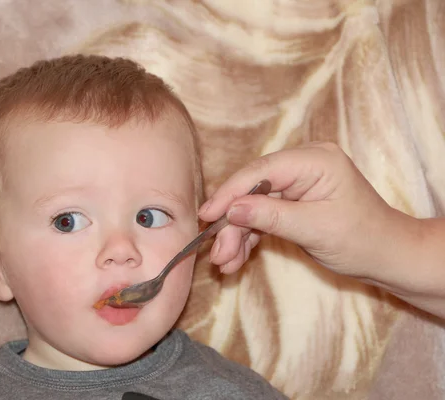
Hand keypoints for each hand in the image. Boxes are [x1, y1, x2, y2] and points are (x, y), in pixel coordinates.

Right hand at [198, 142, 403, 276]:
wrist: (388, 257)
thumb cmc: (362, 240)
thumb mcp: (314, 229)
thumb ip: (269, 216)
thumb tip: (230, 210)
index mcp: (315, 160)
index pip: (260, 171)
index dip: (229, 193)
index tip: (206, 216)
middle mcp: (303, 165)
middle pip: (253, 190)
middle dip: (233, 223)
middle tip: (217, 252)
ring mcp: (297, 183)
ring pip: (254, 205)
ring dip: (237, 235)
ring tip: (225, 263)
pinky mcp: (293, 200)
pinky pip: (263, 215)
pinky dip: (250, 237)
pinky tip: (237, 258)